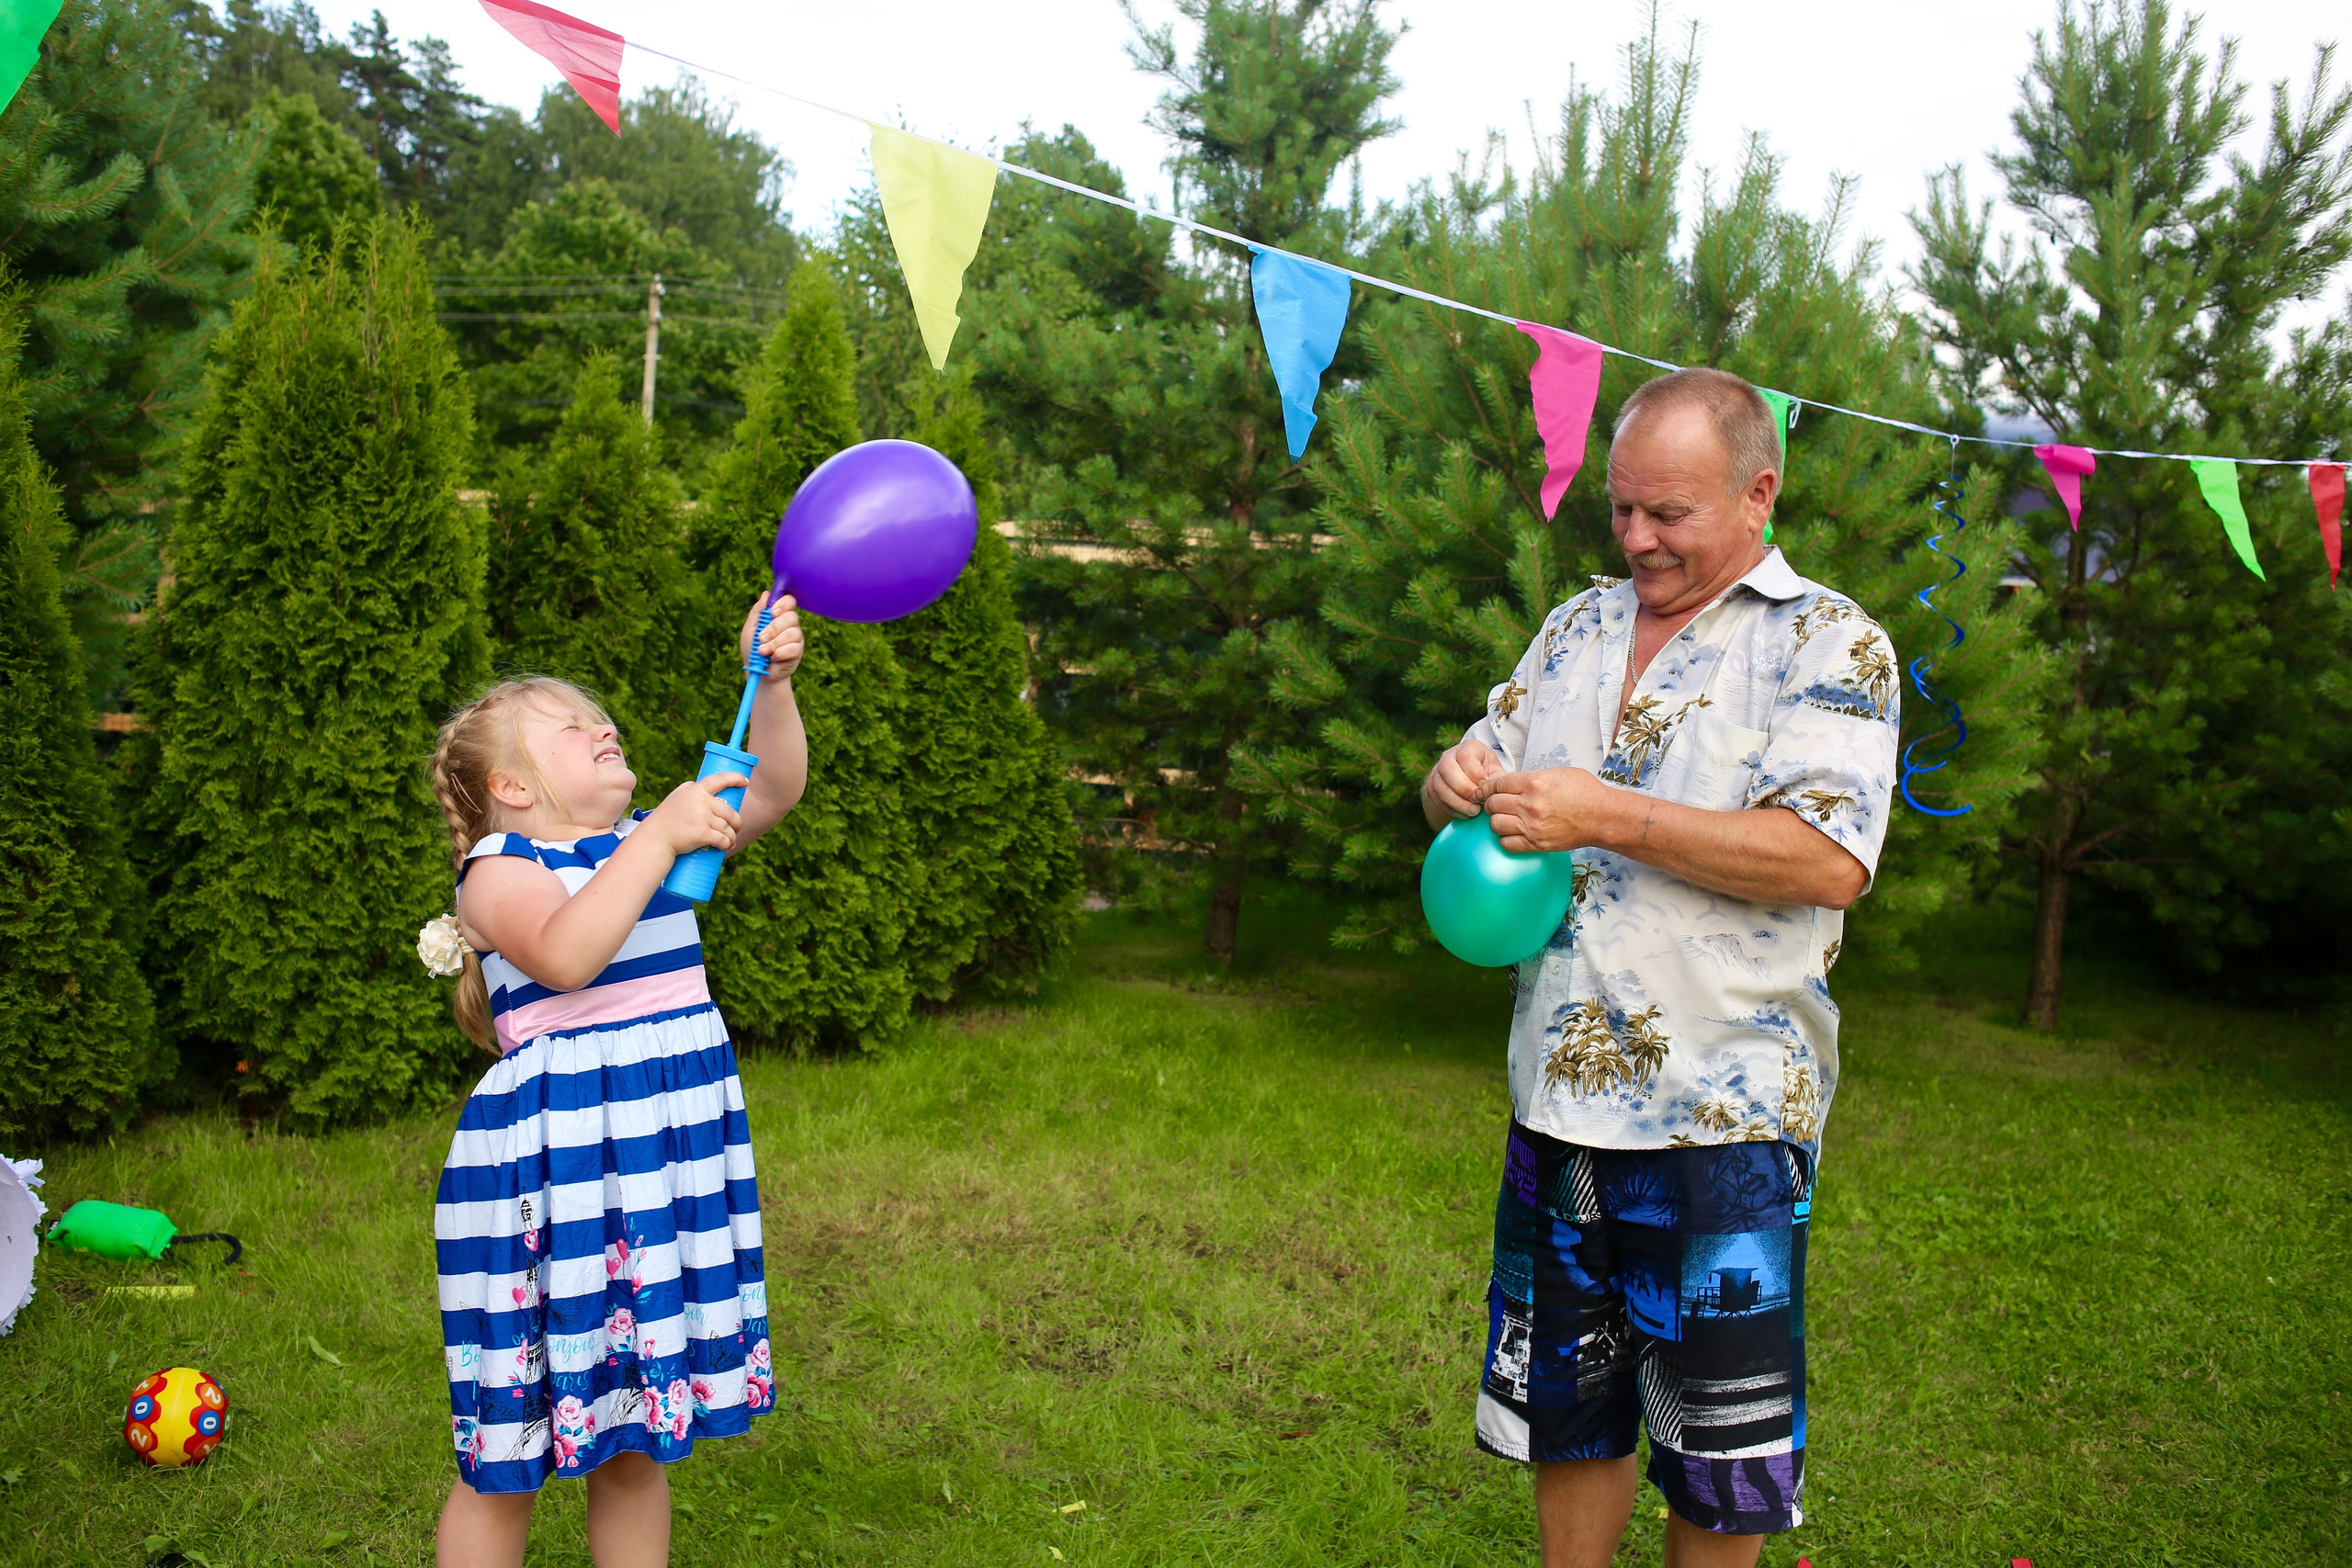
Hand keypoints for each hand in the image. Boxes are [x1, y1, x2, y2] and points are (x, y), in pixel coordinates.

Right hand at [646, 773, 746, 855]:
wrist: (655, 839)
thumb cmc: (665, 819)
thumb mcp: (675, 798)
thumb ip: (690, 789)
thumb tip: (706, 785)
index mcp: (695, 790)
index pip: (718, 780)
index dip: (734, 778)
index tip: (745, 781)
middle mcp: (700, 802)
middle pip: (729, 811)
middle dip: (736, 822)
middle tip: (736, 829)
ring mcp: (702, 817)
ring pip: (727, 827)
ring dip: (732, 836)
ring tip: (731, 841)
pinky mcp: (702, 834)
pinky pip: (723, 839)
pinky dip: (726, 844)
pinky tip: (726, 846)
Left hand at [740, 592, 804, 677]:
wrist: (757, 672)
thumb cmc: (752, 649)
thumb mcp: (750, 629)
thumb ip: (757, 612)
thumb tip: (766, 594)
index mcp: (779, 615)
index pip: (789, 601)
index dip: (783, 604)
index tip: (772, 612)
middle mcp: (790, 624)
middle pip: (791, 616)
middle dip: (774, 628)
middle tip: (761, 637)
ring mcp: (796, 638)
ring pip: (792, 633)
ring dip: (774, 643)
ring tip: (763, 651)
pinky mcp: (798, 651)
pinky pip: (793, 647)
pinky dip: (780, 653)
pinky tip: (773, 657)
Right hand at [1423, 739, 1503, 826]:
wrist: (1472, 785)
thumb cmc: (1488, 777)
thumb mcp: (1496, 774)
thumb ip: (1496, 781)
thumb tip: (1492, 792)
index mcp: (1469, 747)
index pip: (1466, 756)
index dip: (1475, 774)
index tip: (1485, 788)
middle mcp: (1449, 755)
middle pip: (1448, 768)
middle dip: (1464, 788)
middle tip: (1478, 801)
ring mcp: (1437, 770)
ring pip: (1440, 786)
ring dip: (1458, 802)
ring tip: (1474, 810)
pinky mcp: (1431, 786)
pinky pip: (1437, 798)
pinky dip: (1452, 809)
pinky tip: (1465, 813)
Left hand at [1480, 767, 1622, 852]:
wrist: (1602, 817)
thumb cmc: (1585, 792)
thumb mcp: (1556, 773)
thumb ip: (1531, 778)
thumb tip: (1511, 784)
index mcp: (1534, 783)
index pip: (1497, 784)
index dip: (1488, 787)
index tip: (1486, 791)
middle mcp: (1530, 805)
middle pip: (1493, 804)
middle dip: (1491, 803)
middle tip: (1497, 804)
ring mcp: (1532, 826)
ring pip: (1495, 824)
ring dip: (1497, 820)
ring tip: (1506, 819)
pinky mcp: (1537, 844)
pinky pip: (1507, 844)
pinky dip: (1506, 839)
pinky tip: (1513, 834)